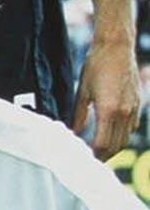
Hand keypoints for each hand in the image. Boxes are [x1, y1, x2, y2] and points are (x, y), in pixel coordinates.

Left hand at [70, 40, 140, 159]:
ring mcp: (134, 109)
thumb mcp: (82, 92)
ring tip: (98, 152)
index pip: (102, 143)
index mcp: (109, 110)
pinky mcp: (138, 104)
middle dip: (102, 156)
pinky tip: (109, 136)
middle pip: (115, 145)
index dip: (93, 155)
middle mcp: (124, 112)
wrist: (117, 48)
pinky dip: (121, 136)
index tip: (82, 159)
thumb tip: (72, 133)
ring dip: (112, 148)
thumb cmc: (96, 66)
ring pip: (125, 139)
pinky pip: (131, 128)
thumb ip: (78, 116)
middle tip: (89, 161)